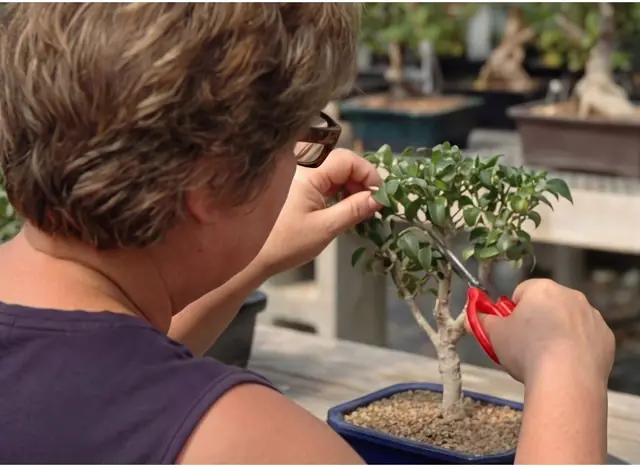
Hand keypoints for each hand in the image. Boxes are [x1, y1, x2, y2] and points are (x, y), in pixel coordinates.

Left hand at [255, 149, 381, 275]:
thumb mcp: (326, 228)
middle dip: (360, 181)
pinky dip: (337, 190)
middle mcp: (301, 167)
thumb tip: (379, 198)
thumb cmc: (286, 243)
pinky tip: (342, 208)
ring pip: (333, 170)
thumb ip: (354, 209)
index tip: (380, 195)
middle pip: (341, 162)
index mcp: (308, 172)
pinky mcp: (295, 186)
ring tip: (359, 209)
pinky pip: (322, 179)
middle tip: (371, 204)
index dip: (368, 174)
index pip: (347, 159)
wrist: (252, 257)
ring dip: (350, 186)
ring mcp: (296, 175)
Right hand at [473, 279, 614, 384]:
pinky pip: (586, 338)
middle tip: (525, 345)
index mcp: (542, 289)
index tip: (510, 330)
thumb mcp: (494, 335)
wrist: (566, 380)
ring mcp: (591, 316)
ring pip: (568, 321)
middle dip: (536, 320)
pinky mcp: (605, 337)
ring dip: (557, 333)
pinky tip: (566, 364)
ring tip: (546, 359)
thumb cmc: (527, 351)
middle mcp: (570, 296)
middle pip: (547, 305)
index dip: (512, 312)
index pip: (521, 292)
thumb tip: (472, 317)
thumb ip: (481, 321)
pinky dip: (576, 348)